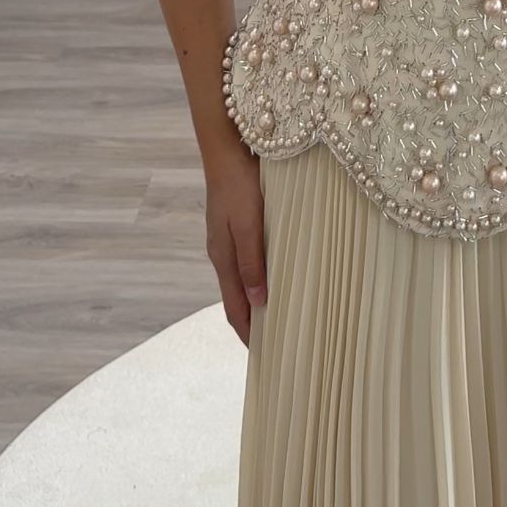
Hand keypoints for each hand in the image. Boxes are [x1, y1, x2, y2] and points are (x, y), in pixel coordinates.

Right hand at [204, 135, 266, 346]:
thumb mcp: (247, 225)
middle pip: (238, 297)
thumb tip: (259, 304)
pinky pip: (250, 258)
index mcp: (223, 258)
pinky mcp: (239, 223)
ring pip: (245, 278)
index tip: (265, 357)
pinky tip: (279, 272)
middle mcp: (223, 252)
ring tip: (284, 312)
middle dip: (255, 322)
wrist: (228, 148)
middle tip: (280, 341)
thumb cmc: (239, 186)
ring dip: (260, 298)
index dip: (247, 334)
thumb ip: (252, 263)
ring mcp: (229, 238)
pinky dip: (262, 274)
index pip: (234, 309)